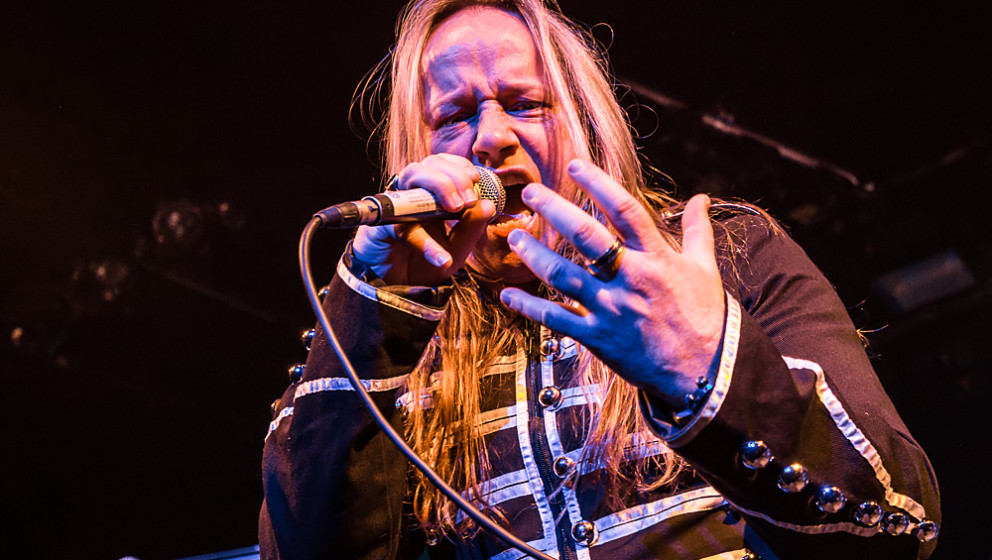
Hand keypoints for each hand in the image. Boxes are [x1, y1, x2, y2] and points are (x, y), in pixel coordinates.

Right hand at [353, 154, 495, 285]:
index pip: (445, 165)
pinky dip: (425, 242)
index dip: (460, 166)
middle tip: (469, 200)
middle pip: (430, 164)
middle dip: (454, 175)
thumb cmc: (423, 264)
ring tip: (457, 208)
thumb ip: (471, 230)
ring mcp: (395, 205)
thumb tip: (488, 205)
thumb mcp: (455, 250)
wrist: (395, 289)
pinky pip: (403, 225)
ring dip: (440, 185)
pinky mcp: (381, 225)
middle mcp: (413, 194)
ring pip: (413, 174)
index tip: (476, 179)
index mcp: (432, 195)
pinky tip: (442, 258)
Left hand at [499, 159, 725, 406]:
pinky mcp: (598, 338)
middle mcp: (631, 280)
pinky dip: (529, 306)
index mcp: (657, 258)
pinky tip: (507, 294)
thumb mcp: (704, 269)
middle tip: (531, 191)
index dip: (599, 185)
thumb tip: (702, 198)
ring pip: (563, 276)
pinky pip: (556, 320)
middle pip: (587, 237)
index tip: (576, 166)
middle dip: (555, 210)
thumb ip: (697, 230)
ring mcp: (611, 310)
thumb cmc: (705, 317)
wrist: (708, 371)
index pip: (625, 211)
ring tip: (515, 236)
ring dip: (535, 254)